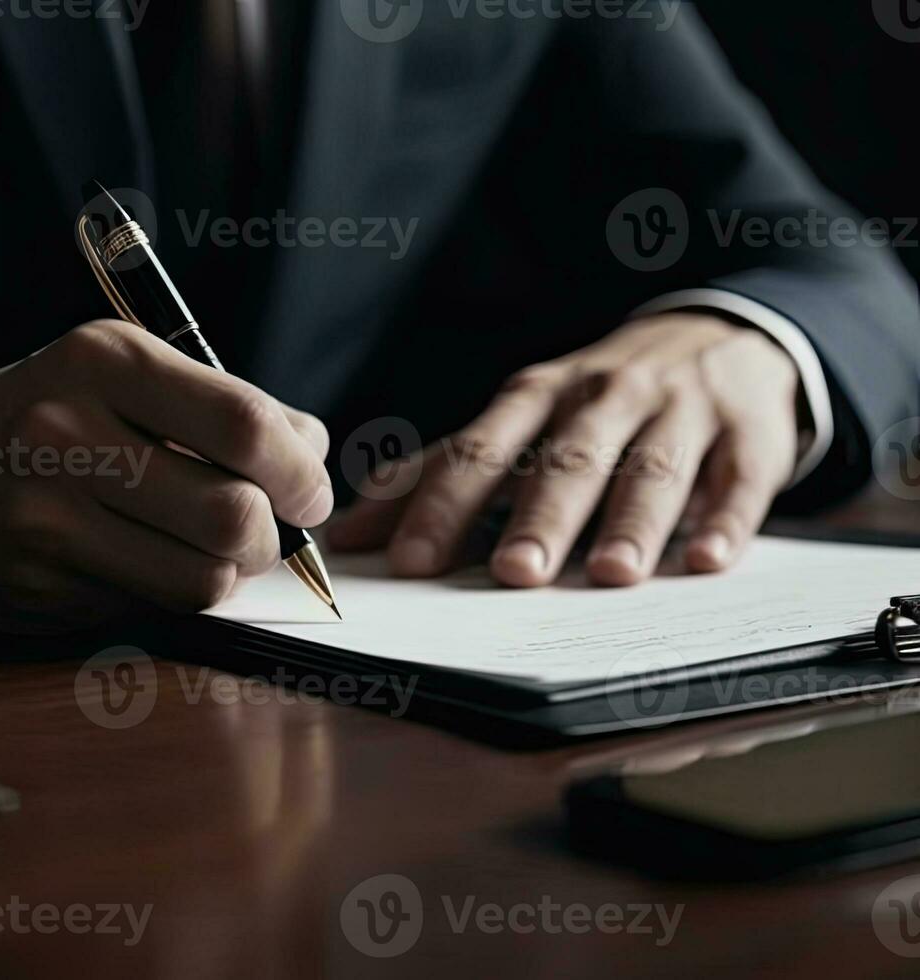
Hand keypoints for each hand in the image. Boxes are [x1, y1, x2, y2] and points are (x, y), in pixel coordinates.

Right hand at [0, 319, 332, 631]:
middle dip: (275, 532)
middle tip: (271, 525)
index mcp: (99, 361)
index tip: (309, 486)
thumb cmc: (39, 412)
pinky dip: (172, 590)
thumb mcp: (116, 369)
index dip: (301, 470)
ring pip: (201, 579)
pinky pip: (152, 607)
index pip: (243, 426)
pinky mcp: (38, 587)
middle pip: (232, 515)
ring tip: (217, 545)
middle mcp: (67, 437)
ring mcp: (47, 520)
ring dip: (230, 571)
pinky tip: (151, 559)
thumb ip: (218, 403)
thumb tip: (311, 452)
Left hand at [328, 314, 800, 585]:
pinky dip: (725, 519)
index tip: (410, 560)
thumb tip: (352, 526)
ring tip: (610, 575)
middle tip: (515, 574)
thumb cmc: (594, 399)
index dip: (443, 505)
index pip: (480, 452)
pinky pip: (738, 479)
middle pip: (566, 461)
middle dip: (540, 516)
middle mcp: (602, 398)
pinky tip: (708, 559)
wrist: (721, 338)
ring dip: (631, 522)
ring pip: (652, 468)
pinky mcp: (749, 434)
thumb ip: (440, 469)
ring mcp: (679, 412)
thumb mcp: (518, 417)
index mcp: (535, 398)